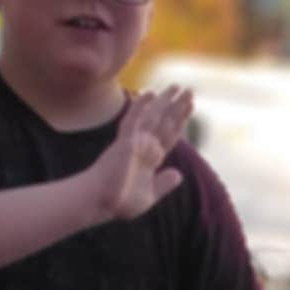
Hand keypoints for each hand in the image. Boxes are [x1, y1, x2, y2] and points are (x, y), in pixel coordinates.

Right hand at [89, 86, 192, 223]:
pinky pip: (134, 120)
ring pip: (153, 117)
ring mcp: (134, 142)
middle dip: (178, 107)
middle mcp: (143, 146)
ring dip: (166, 101)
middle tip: (190, 90)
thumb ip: (163, 184)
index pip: (169, 135)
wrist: (99, 203)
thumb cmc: (119, 202)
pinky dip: (141, 106)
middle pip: (164, 122)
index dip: (180, 121)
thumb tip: (179, 175)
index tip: (189, 107)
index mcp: (150, 158)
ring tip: (179, 86)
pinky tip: (150, 93)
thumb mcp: (149, 195)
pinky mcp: (125, 142)